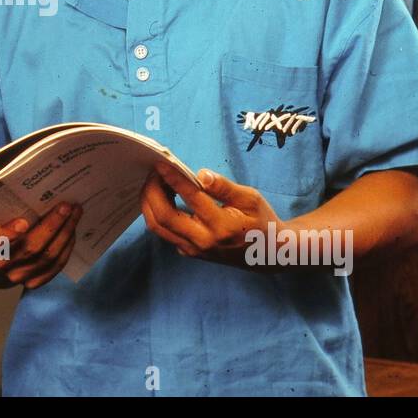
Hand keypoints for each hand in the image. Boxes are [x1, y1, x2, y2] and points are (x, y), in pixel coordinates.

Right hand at [0, 202, 81, 288]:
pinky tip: (72, 232)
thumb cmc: (3, 226)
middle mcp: (1, 263)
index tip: (24, 223)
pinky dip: (67, 248)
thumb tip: (44, 197)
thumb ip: (14, 211)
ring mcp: (18, 276)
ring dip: (65, 234)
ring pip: (47, 257)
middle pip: (31, 247)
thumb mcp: (0, 216)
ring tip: (75, 214)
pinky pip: (55, 267)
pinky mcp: (33, 282)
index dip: (9, 234)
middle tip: (66, 206)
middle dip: (52, 225)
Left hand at [141, 162, 280, 269]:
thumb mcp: (251, 199)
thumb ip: (225, 187)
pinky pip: (164, 232)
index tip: (161, 163)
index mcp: (222, 226)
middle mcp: (203, 241)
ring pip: (157, 227)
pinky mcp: (189, 252)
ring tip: (155, 181)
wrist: (267, 254)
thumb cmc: (261, 221)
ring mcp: (193, 250)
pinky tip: (162, 196)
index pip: (191, 198)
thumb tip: (201, 174)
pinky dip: (156, 212)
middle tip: (153, 172)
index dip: (173, 178)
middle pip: (163, 216)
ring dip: (150, 202)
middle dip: (152, 190)